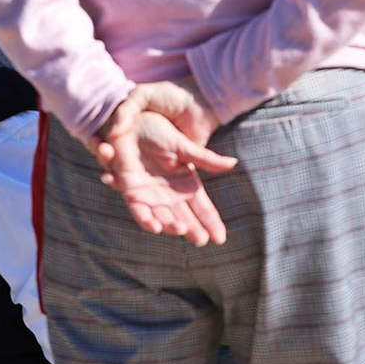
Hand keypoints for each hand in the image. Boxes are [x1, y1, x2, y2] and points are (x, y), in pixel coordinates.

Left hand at [90, 79, 237, 245]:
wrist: (132, 123)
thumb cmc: (160, 133)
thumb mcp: (185, 147)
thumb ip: (206, 159)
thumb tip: (233, 163)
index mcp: (186, 184)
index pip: (202, 208)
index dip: (211, 222)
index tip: (220, 238)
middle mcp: (170, 194)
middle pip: (184, 218)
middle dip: (193, 230)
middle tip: (201, 240)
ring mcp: (151, 195)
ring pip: (163, 218)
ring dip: (171, 226)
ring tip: (181, 230)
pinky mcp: (131, 191)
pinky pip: (139, 209)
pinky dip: (146, 219)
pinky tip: (154, 226)